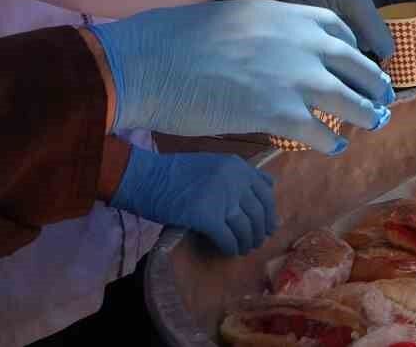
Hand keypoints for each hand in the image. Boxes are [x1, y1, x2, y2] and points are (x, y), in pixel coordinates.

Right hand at [91, 0, 394, 153]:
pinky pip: (323, 133)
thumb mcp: (236, 17)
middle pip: (359, 66)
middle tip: (383, 98)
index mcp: (291, 15)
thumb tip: (274, 49)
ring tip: (373, 123)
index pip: (341, 28)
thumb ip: (266, 31)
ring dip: (367, 115)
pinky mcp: (281, 114)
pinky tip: (333, 148)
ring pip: (353, 102)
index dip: (354, 48)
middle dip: (374, 85)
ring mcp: (297, 79)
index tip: (358, 62)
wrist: (149, 63)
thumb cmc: (176, 40)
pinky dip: (331, 143)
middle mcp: (304, 44)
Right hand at [108, 149, 276, 255]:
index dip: (269, 213)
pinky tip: (228, 251)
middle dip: (259, 231)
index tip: (268, 226)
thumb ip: (239, 176)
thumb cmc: (175, 172)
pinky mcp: (207, 217)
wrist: (146, 177)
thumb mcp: (214, 164)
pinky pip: (227, 238)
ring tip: (243, 249)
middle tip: (256, 242)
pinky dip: (230, 247)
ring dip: (247, 242)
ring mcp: (223, 198)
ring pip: (246, 228)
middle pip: (259, 213)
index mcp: (238, 166)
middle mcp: (236, 180)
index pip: (266, 193)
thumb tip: (268, 188)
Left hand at [259, 0, 415, 60]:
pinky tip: (359, 53)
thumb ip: (374, 30)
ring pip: (377, 16)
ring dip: (381, 34)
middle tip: (407, 48)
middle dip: (404, 25)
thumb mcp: (351, 3)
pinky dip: (362, 37)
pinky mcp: (335, 5)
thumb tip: (390, 55)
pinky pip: (358, 23)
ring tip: (384, 56)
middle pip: (398, 3)